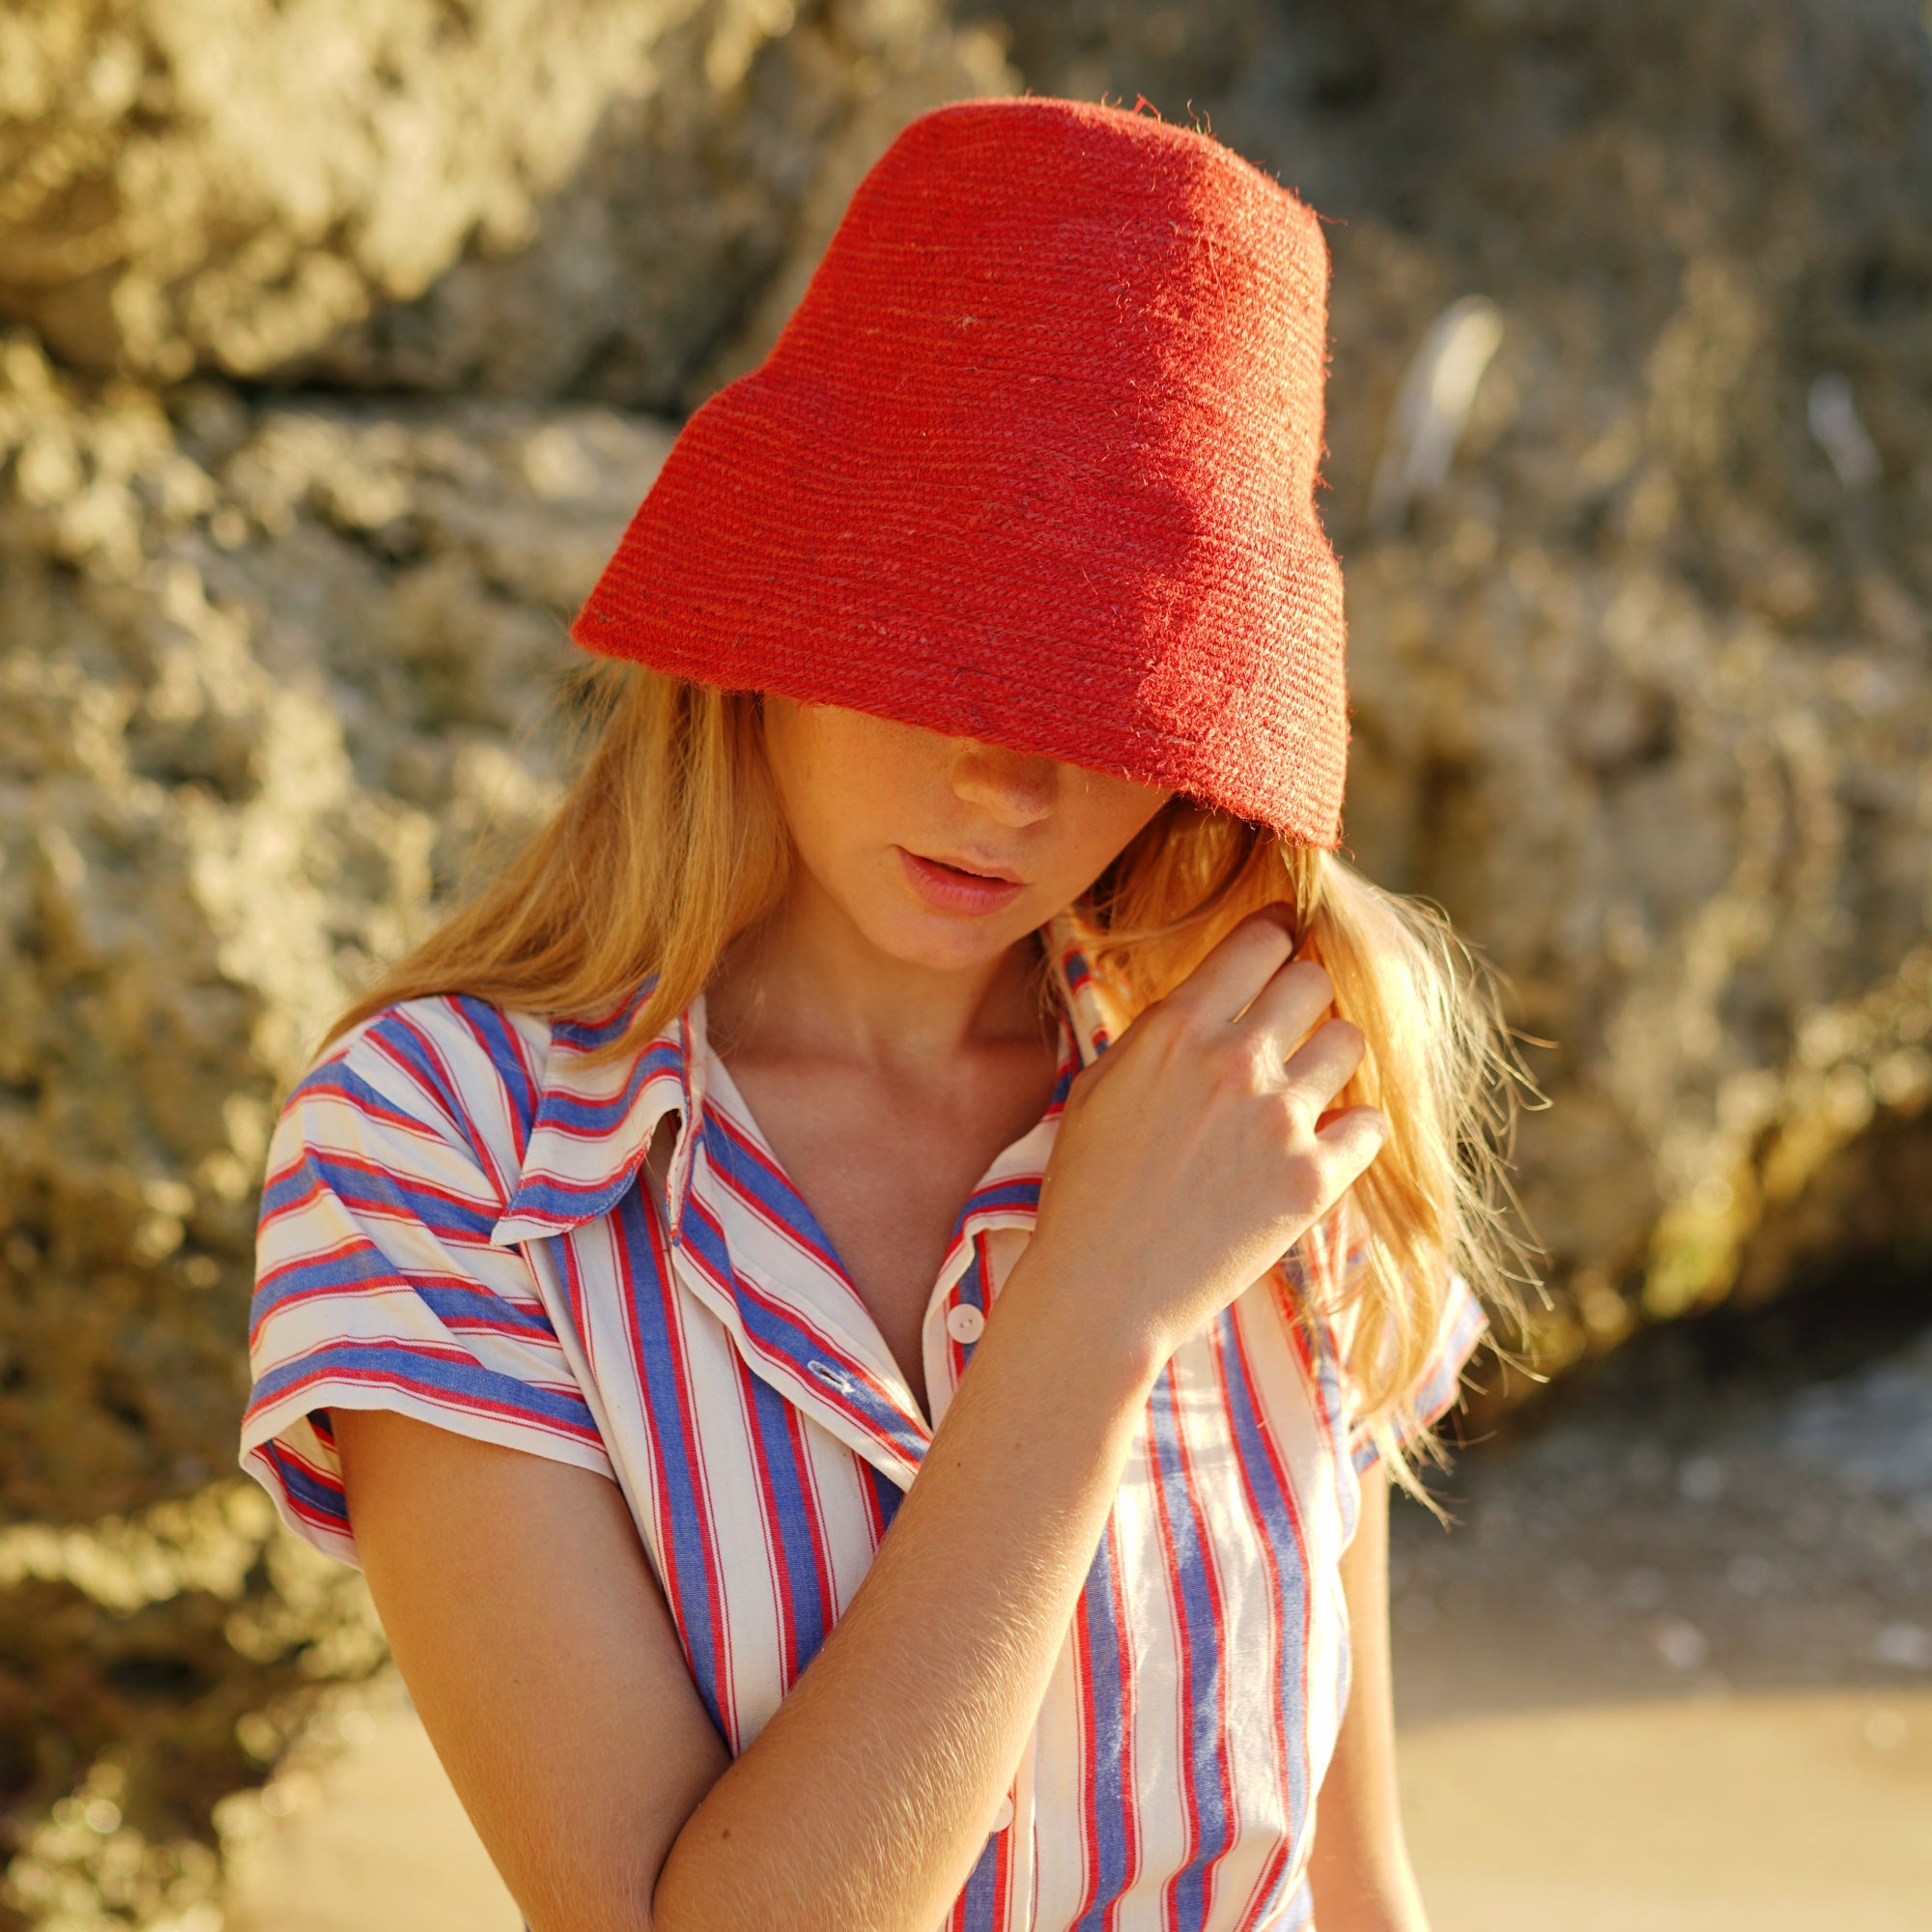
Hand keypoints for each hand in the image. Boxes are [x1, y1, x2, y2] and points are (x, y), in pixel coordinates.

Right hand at [1021, 913, 1387, 1370]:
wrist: (1105, 1290)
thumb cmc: (1088, 1187)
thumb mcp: (1101, 1085)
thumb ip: (1159, 1031)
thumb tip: (1211, 993)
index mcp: (1177, 1029)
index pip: (1259, 940)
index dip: (1277, 933)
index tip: (1284, 938)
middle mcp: (1235, 1061)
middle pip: (1313, 979)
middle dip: (1304, 996)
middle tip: (1290, 1026)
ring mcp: (1280, 1119)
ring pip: (1349, 1041)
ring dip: (1330, 1059)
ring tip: (1303, 1090)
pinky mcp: (1314, 1178)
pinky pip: (1370, 1122)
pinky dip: (1352, 1131)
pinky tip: (1322, 1145)